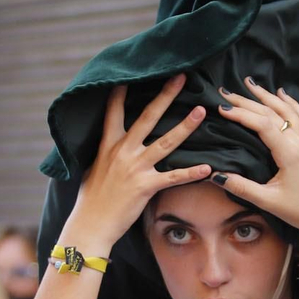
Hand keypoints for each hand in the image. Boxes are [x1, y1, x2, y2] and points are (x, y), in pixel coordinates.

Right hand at [61, 76, 211, 253]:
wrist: (90, 224)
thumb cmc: (91, 199)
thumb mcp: (94, 168)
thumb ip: (105, 152)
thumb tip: (111, 145)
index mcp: (108, 145)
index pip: (114, 111)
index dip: (122, 92)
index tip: (134, 74)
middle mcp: (122, 151)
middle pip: (147, 117)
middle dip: (165, 96)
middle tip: (181, 78)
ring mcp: (135, 168)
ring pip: (165, 142)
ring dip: (185, 126)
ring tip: (201, 111)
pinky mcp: (146, 186)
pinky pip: (173, 177)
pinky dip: (191, 173)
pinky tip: (208, 168)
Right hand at [213, 80, 298, 251]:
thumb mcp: (267, 201)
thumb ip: (241, 187)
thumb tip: (215, 175)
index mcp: (289, 153)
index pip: (263, 124)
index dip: (241, 114)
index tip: (222, 108)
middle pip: (272, 112)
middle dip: (248, 101)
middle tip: (226, 92)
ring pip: (288, 110)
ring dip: (268, 95)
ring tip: (250, 84)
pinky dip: (292, 103)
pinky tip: (283, 94)